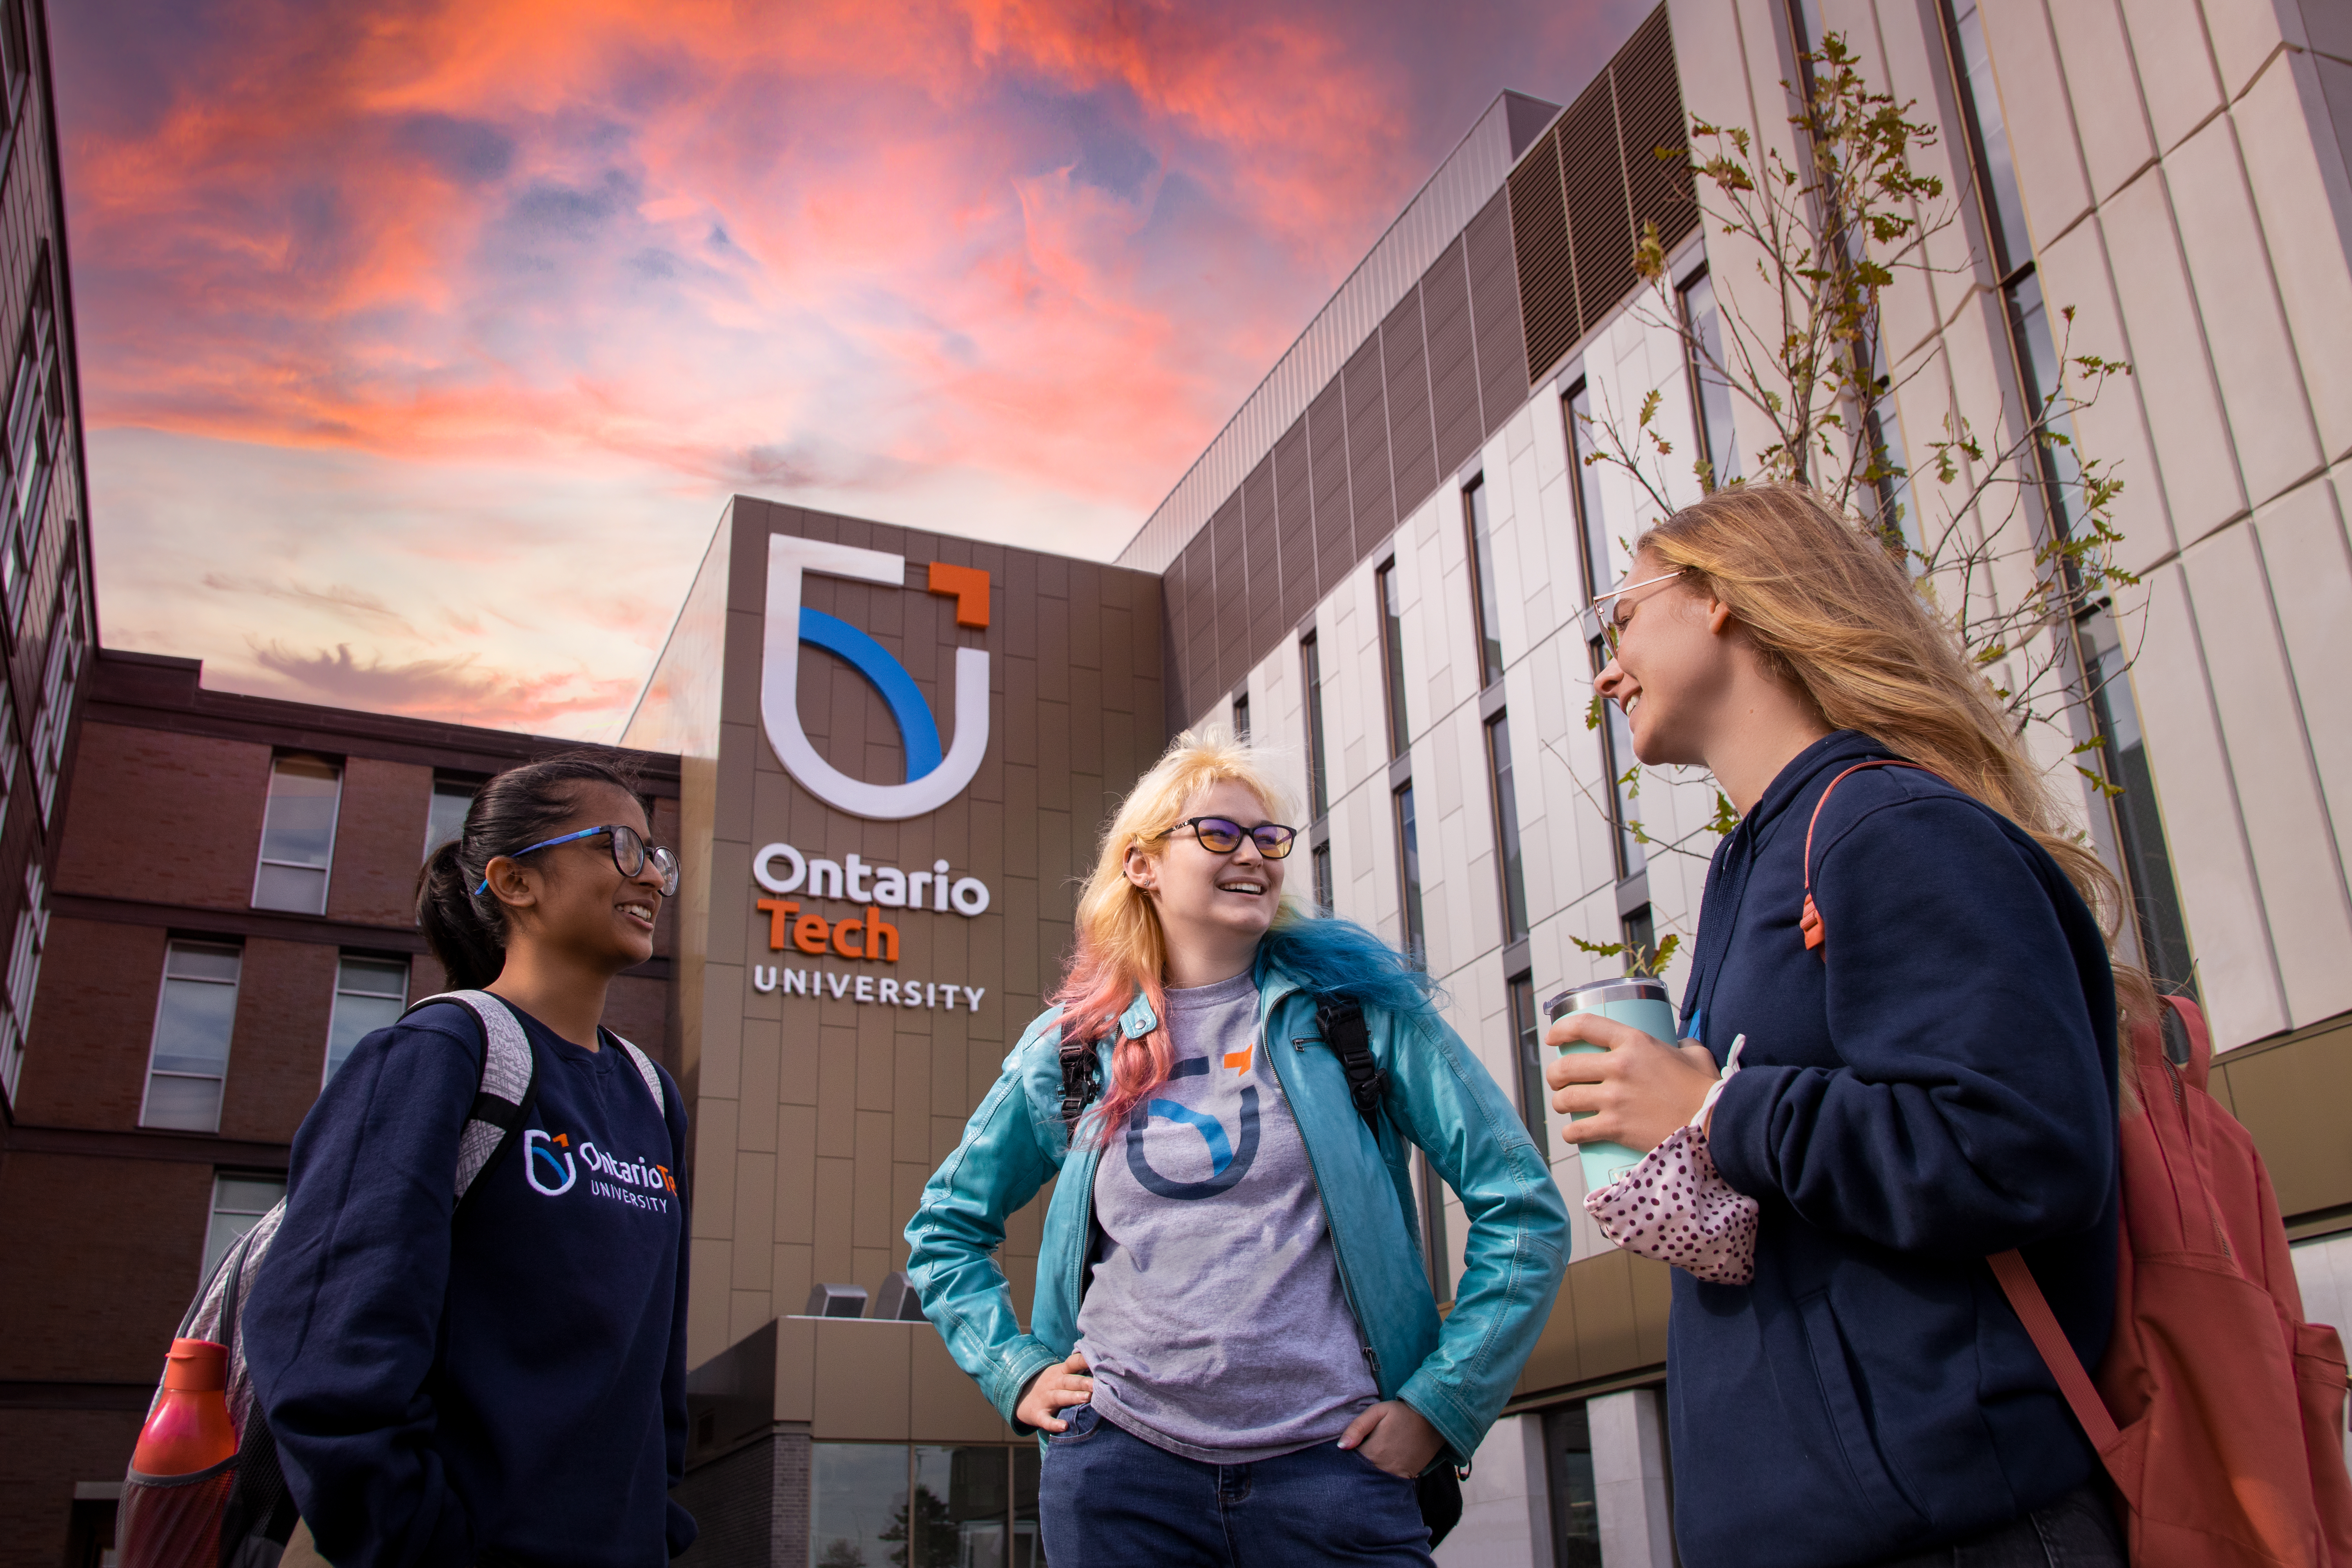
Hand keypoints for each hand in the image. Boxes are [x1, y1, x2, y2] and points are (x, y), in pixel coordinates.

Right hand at [1015, 1350, 1093, 1432]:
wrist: (1022, 1397)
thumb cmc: (1053, 1385)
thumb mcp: (1062, 1374)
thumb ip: (1079, 1370)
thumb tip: (1105, 1366)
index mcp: (1060, 1372)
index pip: (1073, 1362)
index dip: (1084, 1360)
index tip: (1098, 1360)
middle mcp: (1053, 1383)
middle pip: (1068, 1381)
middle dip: (1083, 1382)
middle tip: (1097, 1384)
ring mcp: (1045, 1399)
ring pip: (1059, 1397)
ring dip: (1073, 1397)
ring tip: (1087, 1398)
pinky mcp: (1038, 1414)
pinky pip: (1046, 1419)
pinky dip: (1054, 1424)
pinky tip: (1064, 1427)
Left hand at [1337, 1399, 1442, 1478]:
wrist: (1434, 1421)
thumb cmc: (1402, 1413)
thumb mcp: (1378, 1412)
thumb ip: (1357, 1428)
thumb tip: (1341, 1447)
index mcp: (1373, 1451)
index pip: (1348, 1464)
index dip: (1341, 1462)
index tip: (1337, 1457)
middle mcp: (1383, 1467)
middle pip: (1359, 1476)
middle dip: (1350, 1473)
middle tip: (1344, 1468)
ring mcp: (1395, 1475)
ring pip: (1372, 1483)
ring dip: (1364, 1478)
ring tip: (1360, 1469)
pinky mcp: (1406, 1478)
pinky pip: (1388, 1485)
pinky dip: (1379, 1482)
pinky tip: (1375, 1473)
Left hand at [1545, 1011, 1720, 1153]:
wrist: (1714, 1124)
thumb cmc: (1705, 1090)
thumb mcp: (1694, 1055)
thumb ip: (1683, 1045)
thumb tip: (1680, 1044)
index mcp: (1635, 1041)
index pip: (1584, 1025)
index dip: (1561, 1030)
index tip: (1553, 1038)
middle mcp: (1619, 1066)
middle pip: (1566, 1066)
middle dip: (1555, 1075)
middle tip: (1558, 1081)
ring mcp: (1615, 1098)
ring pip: (1565, 1098)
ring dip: (1559, 1103)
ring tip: (1565, 1106)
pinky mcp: (1615, 1127)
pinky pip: (1576, 1130)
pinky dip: (1571, 1133)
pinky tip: (1574, 1134)